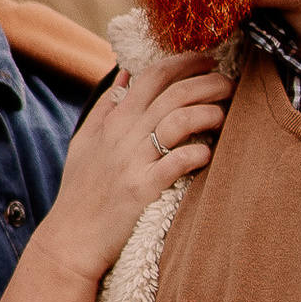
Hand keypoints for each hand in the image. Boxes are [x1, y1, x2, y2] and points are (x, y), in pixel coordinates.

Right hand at [34, 51, 228, 282]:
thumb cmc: (79, 193)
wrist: (70, 240)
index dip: (185, 62)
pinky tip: (209, 154)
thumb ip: (106, 106)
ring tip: (225, 115)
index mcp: (113, 121)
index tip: (209, 61)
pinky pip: (178, 162)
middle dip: (208, 82)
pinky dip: (198, 154)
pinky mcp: (142, 189)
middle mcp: (123, 135)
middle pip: (173, 93)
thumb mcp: (84, 142)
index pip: (152, 76)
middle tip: (230, 84)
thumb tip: (124, 72)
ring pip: (179, 121)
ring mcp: (133, 162)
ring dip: (209, 113)